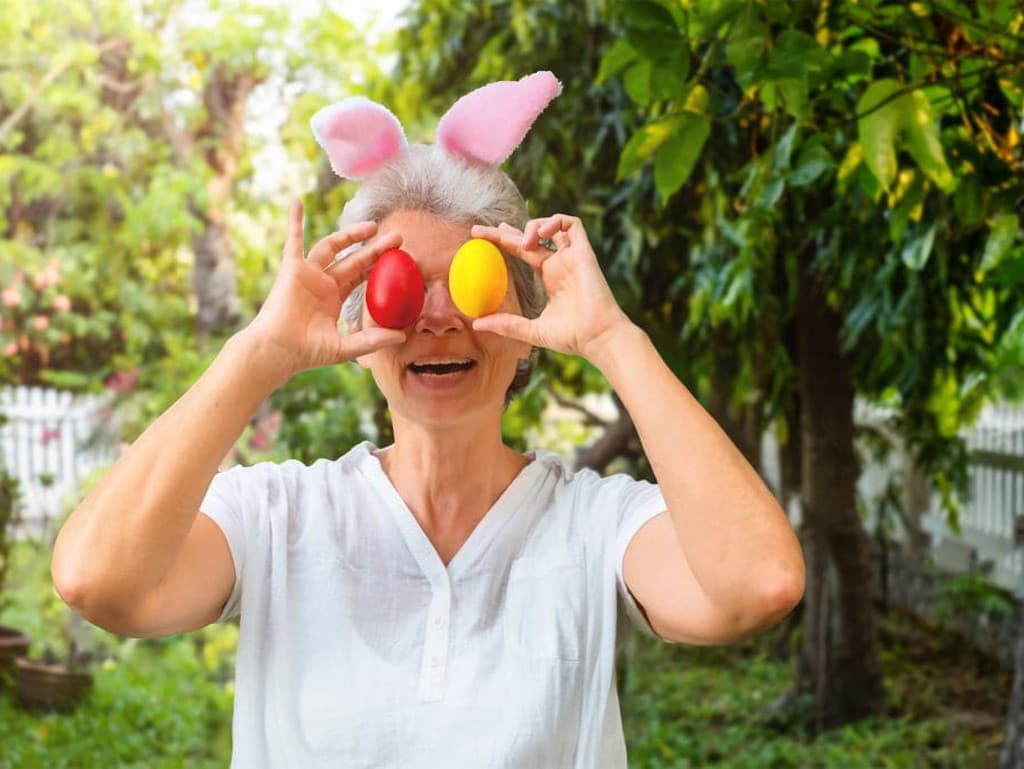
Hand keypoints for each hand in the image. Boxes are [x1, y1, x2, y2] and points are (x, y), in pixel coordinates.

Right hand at [242, 201, 407, 378]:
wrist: (278, 351)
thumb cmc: (307, 352)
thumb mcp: (346, 346)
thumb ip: (373, 340)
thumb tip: (402, 337)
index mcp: (334, 297)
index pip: (361, 276)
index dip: (379, 265)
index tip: (400, 257)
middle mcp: (322, 283)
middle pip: (353, 259)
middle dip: (374, 248)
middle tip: (397, 237)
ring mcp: (307, 274)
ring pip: (331, 246)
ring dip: (350, 234)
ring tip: (372, 226)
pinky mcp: (292, 269)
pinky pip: (293, 241)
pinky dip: (295, 222)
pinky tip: (298, 203)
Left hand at [470, 214, 632, 358]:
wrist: (598, 337)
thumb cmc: (571, 337)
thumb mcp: (532, 330)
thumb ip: (506, 325)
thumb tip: (477, 324)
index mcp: (550, 277)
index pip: (523, 251)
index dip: (503, 241)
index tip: (478, 237)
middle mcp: (560, 263)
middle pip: (531, 236)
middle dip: (505, 230)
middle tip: (479, 230)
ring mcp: (573, 256)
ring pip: (552, 224)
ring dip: (533, 226)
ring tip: (523, 244)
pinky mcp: (584, 253)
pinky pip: (572, 224)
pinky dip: (555, 221)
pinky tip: (541, 234)